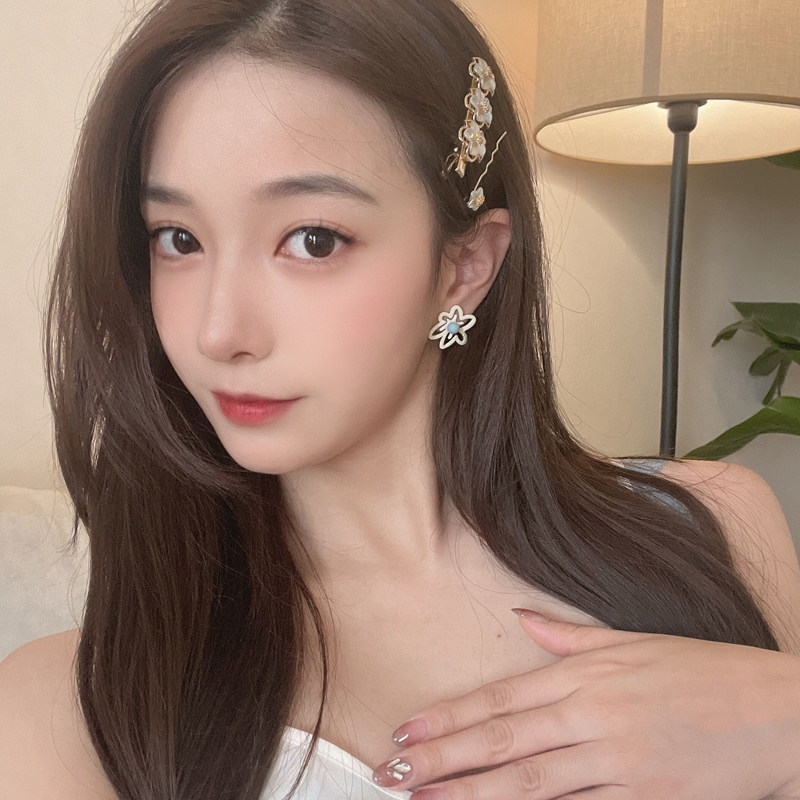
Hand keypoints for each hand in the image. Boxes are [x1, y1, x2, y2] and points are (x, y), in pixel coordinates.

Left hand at [370, 609, 799, 799]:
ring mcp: (617, 762)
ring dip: (473, 793)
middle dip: (444, 759)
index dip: (450, 716)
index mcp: (585, 675)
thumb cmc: (704, 671)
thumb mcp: (633, 640)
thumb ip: (569, 636)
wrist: (777, 711)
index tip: (409, 729)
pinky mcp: (645, 799)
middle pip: (503, 742)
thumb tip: (521, 617)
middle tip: (396, 772)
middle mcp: (591, 716)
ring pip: (530, 783)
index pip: (500, 699)